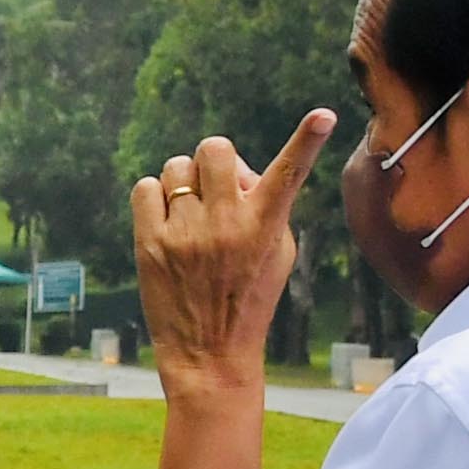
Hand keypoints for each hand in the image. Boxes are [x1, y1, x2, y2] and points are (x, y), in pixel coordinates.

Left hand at [131, 112, 335, 392]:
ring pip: (177, 166)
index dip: (307, 141)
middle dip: (216, 161)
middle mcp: (226, 225)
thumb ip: (266, 205)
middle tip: (218, 191)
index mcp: (265, 226)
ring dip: (184, 183)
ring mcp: (185, 233)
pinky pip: (145, 187)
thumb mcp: (277, 253)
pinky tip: (166, 224)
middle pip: (215, 147)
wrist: (208, 353)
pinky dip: (154, 198)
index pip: (289, 173)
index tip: (323, 115)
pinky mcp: (149, 244)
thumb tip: (235, 171)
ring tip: (191, 217)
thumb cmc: (248, 297)